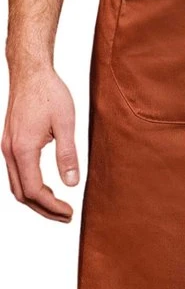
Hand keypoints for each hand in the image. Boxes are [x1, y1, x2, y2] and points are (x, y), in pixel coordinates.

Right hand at [1, 67, 79, 219]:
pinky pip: (15, 173)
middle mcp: (10, 152)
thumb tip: (72, 184)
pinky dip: (29, 186)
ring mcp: (7, 147)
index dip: (53, 207)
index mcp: (23, 149)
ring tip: (58, 205)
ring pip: (16, 186)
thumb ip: (68, 154)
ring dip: (35, 200)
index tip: (70, 212)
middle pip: (22, 194)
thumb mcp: (65, 122)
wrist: (30, 72)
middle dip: (43, 210)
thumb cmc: (49, 92)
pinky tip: (45, 186)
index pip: (35, 191)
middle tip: (66, 215)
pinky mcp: (9, 142)